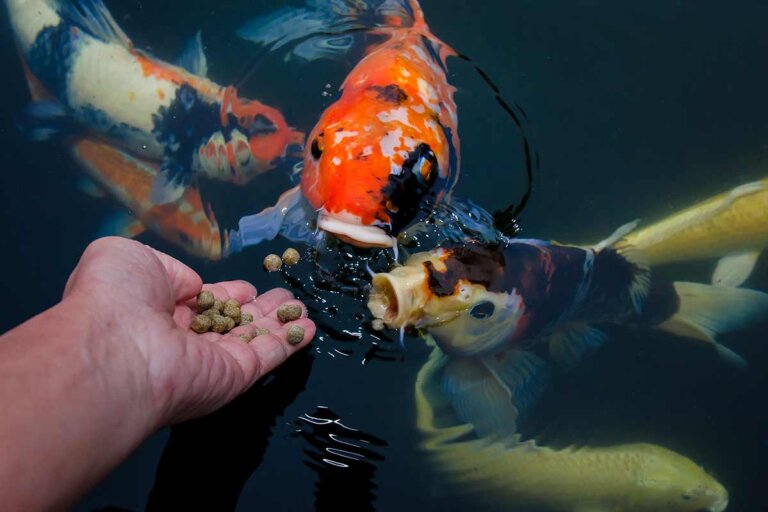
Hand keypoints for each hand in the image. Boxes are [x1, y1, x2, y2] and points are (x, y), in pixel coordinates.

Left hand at [62, 237, 314, 425]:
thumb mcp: (127, 257)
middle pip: (232, 322)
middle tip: (285, 296)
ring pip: (254, 338)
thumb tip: (195, 288)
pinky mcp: (235, 376)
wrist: (116, 347)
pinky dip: (291, 342)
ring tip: (302, 306)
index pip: (200, 303)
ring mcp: (212, 361)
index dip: (225, 294)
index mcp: (156, 311)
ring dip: (280, 323)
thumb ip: (167, 268)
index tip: (246, 287)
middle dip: (258, 309)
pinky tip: (310, 328)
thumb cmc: (115, 296)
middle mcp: (185, 340)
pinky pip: (269, 355)